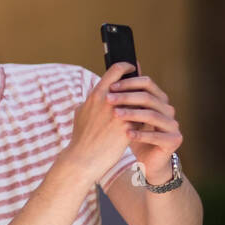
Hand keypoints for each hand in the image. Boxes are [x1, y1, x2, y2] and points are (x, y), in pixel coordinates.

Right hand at [68, 62, 135, 182]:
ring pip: (139, 101)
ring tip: (144, 107)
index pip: (116, 70)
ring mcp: (119, 114)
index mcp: (96, 94)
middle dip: (139, 85)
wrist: (84, 158)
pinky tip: (144, 125)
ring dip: (142, 103)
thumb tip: (95, 94)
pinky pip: (141, 119)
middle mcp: (109, 101)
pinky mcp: (127, 128)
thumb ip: (90, 100)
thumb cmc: (81, 137)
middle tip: (144, 86)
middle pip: (132, 84)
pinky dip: (143, 120)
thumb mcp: (80, 113)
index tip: (132, 68)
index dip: (126, 66)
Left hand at [106, 62, 182, 183]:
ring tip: (115, 115)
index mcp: (159, 100)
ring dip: (132, 114)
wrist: (147, 162)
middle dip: (126, 97)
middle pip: (148, 98)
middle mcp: (168, 110)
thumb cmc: (135, 136)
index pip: (147, 83)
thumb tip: (123, 67)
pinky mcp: (174, 140)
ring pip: (152, 115)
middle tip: (108, 99)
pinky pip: (157, 136)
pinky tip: (126, 134)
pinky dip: (141, 134)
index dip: (129, 83)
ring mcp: (173, 125)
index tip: (110, 86)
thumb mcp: (129, 114)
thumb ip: (127, 94)